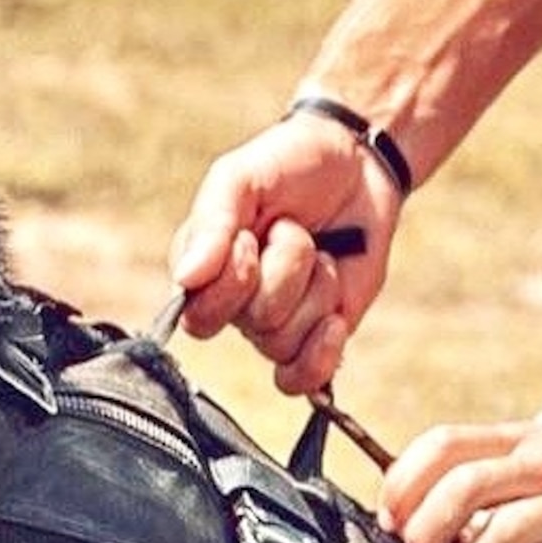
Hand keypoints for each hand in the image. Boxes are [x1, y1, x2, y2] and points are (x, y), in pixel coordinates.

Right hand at [167, 111, 400, 393]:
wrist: (356, 162)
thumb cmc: (287, 164)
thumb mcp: (239, 177)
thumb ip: (210, 224)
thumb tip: (185, 280)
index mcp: (202, 269)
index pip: (197, 313)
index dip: (233, 278)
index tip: (251, 235)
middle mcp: (233, 304)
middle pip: (252, 325)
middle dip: (285, 271)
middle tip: (293, 230)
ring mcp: (276, 323)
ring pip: (284, 343)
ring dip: (315, 288)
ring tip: (321, 251)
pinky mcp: (316, 337)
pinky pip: (303, 381)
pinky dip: (321, 354)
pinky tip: (334, 318)